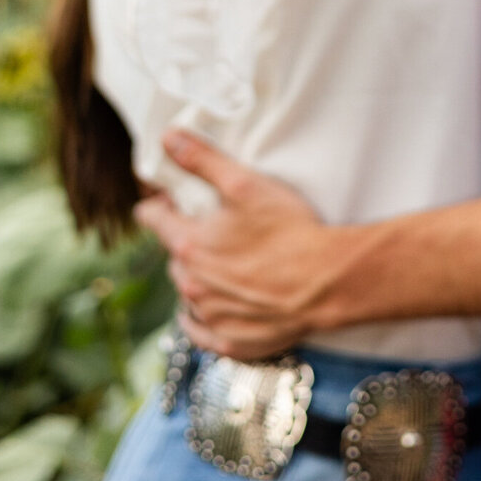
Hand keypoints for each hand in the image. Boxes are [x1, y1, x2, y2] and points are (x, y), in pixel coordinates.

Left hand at [135, 130, 342, 358]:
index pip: (152, 219)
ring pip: (188, 291)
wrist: (328, 281)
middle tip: (214, 228)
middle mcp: (192, 286)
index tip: (174, 198)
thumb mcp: (245, 185)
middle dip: (186, 239)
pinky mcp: (230, 342)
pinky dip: (206, 316)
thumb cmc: (290, 231)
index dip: (161, 204)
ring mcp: (210, 317)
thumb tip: (168, 138)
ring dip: (199, 276)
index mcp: (189, 246)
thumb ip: (202, 160)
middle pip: (173, 255)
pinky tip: (219, 304)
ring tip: (228, 262)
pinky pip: (202, 330)